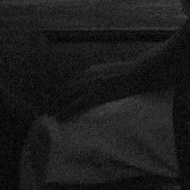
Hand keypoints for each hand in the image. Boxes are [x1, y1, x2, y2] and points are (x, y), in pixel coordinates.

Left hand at [47, 57, 170, 119]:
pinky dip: (66, 112)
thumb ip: (106, 76)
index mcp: (93, 71)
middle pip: (66, 89)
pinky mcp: (96, 95)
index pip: (73, 82)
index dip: (63, 92)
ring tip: (50, 115)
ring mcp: (91, 85)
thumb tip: (104, 81)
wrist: (141, 71)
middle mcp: (88, 76)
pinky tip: (59, 118)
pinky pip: (77, 105)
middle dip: (56, 99)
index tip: (56, 99)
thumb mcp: (116, 71)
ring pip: (68, 97)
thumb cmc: (133, 72)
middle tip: (48, 109)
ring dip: (58, 106)